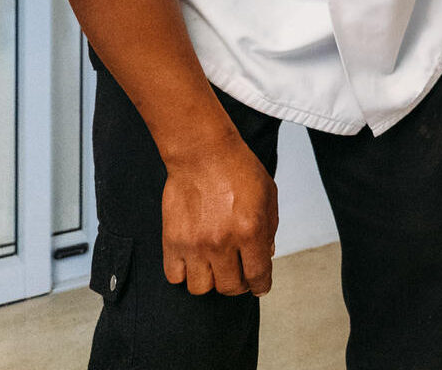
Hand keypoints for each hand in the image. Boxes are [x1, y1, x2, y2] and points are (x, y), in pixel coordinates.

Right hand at [160, 136, 277, 296]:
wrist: (203, 153)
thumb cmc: (237, 169)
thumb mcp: (268, 196)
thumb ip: (269, 229)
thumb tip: (265, 255)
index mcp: (250, 231)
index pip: (257, 276)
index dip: (261, 286)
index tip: (259, 287)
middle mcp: (221, 242)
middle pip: (229, 288)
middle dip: (238, 284)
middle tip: (238, 273)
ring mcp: (194, 244)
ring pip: (200, 288)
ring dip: (210, 281)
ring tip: (214, 266)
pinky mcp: (172, 241)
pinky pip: (175, 276)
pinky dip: (184, 274)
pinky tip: (193, 261)